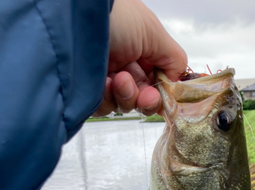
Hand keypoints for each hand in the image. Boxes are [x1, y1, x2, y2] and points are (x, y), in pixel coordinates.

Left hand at [94, 0, 186, 116]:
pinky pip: (102, 107)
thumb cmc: (116, 16)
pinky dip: (106, 99)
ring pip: (123, 105)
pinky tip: (103, 82)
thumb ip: (174, 58)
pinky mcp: (87, 89)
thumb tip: (179, 81)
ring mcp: (104, 77)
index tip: (161, 96)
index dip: (161, 93)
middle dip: (145, 100)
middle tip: (144, 96)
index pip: (156, 82)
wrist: (75, 18)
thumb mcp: (153, 32)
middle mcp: (123, 64)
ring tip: (117, 79)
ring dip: (125, 96)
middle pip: (142, 98)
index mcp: (141, 51)